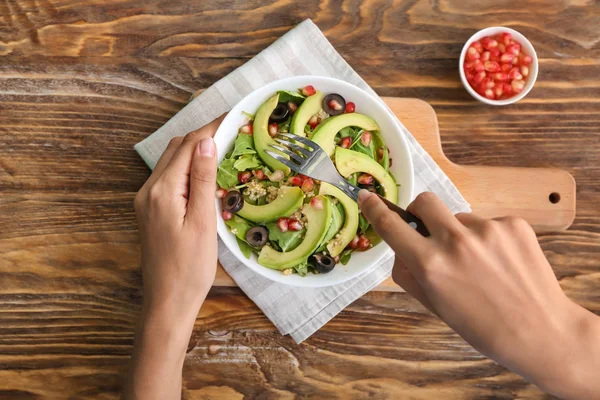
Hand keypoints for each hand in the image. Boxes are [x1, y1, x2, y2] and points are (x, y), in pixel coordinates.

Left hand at [125, 117, 221, 399]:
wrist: (167, 301)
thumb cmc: (190, 268)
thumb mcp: (202, 223)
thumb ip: (202, 180)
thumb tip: (206, 141)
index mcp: (162, 190)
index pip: (188, 146)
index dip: (212, 127)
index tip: (234, 116)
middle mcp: (148, 190)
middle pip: (176, 148)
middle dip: (203, 135)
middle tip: (233, 130)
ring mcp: (146, 200)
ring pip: (171, 161)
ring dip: (194, 149)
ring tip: (223, 147)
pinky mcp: (150, 210)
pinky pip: (169, 177)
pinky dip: (187, 166)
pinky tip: (205, 172)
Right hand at [359, 190, 599, 398]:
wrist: (540, 331)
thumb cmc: (482, 327)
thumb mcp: (434, 306)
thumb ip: (410, 275)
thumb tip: (399, 251)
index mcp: (430, 264)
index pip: (391, 225)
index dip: (375, 208)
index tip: (367, 197)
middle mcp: (455, 241)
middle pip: (424, 201)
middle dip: (420, 212)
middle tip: (430, 231)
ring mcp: (487, 230)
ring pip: (459, 217)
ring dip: (459, 233)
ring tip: (479, 264)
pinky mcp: (513, 225)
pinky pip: (487, 223)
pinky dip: (487, 239)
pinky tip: (500, 263)